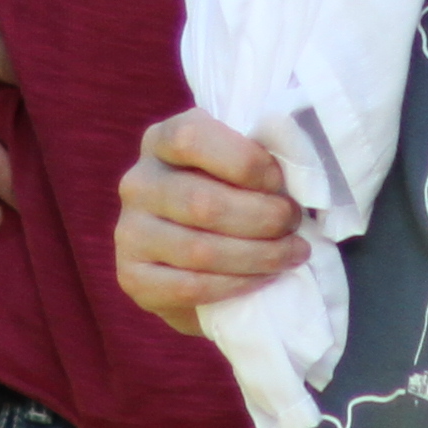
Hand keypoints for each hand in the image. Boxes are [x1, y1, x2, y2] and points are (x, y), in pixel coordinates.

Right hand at [115, 108, 305, 334]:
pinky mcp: (133, 278)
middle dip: (263, 218)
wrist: (201, 258)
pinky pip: (189, 287)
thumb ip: (258, 159)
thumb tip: (298, 170)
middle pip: (202, 203)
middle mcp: (138, 183)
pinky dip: (236, 286)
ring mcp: (129, 232)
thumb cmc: (233, 196)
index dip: (244, 161)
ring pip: (200, 250)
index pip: (191, 139)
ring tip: (292, 254)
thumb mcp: (240, 165)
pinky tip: (263, 279)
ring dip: (258, 256)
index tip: (279, 181)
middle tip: (293, 224)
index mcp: (161, 140)